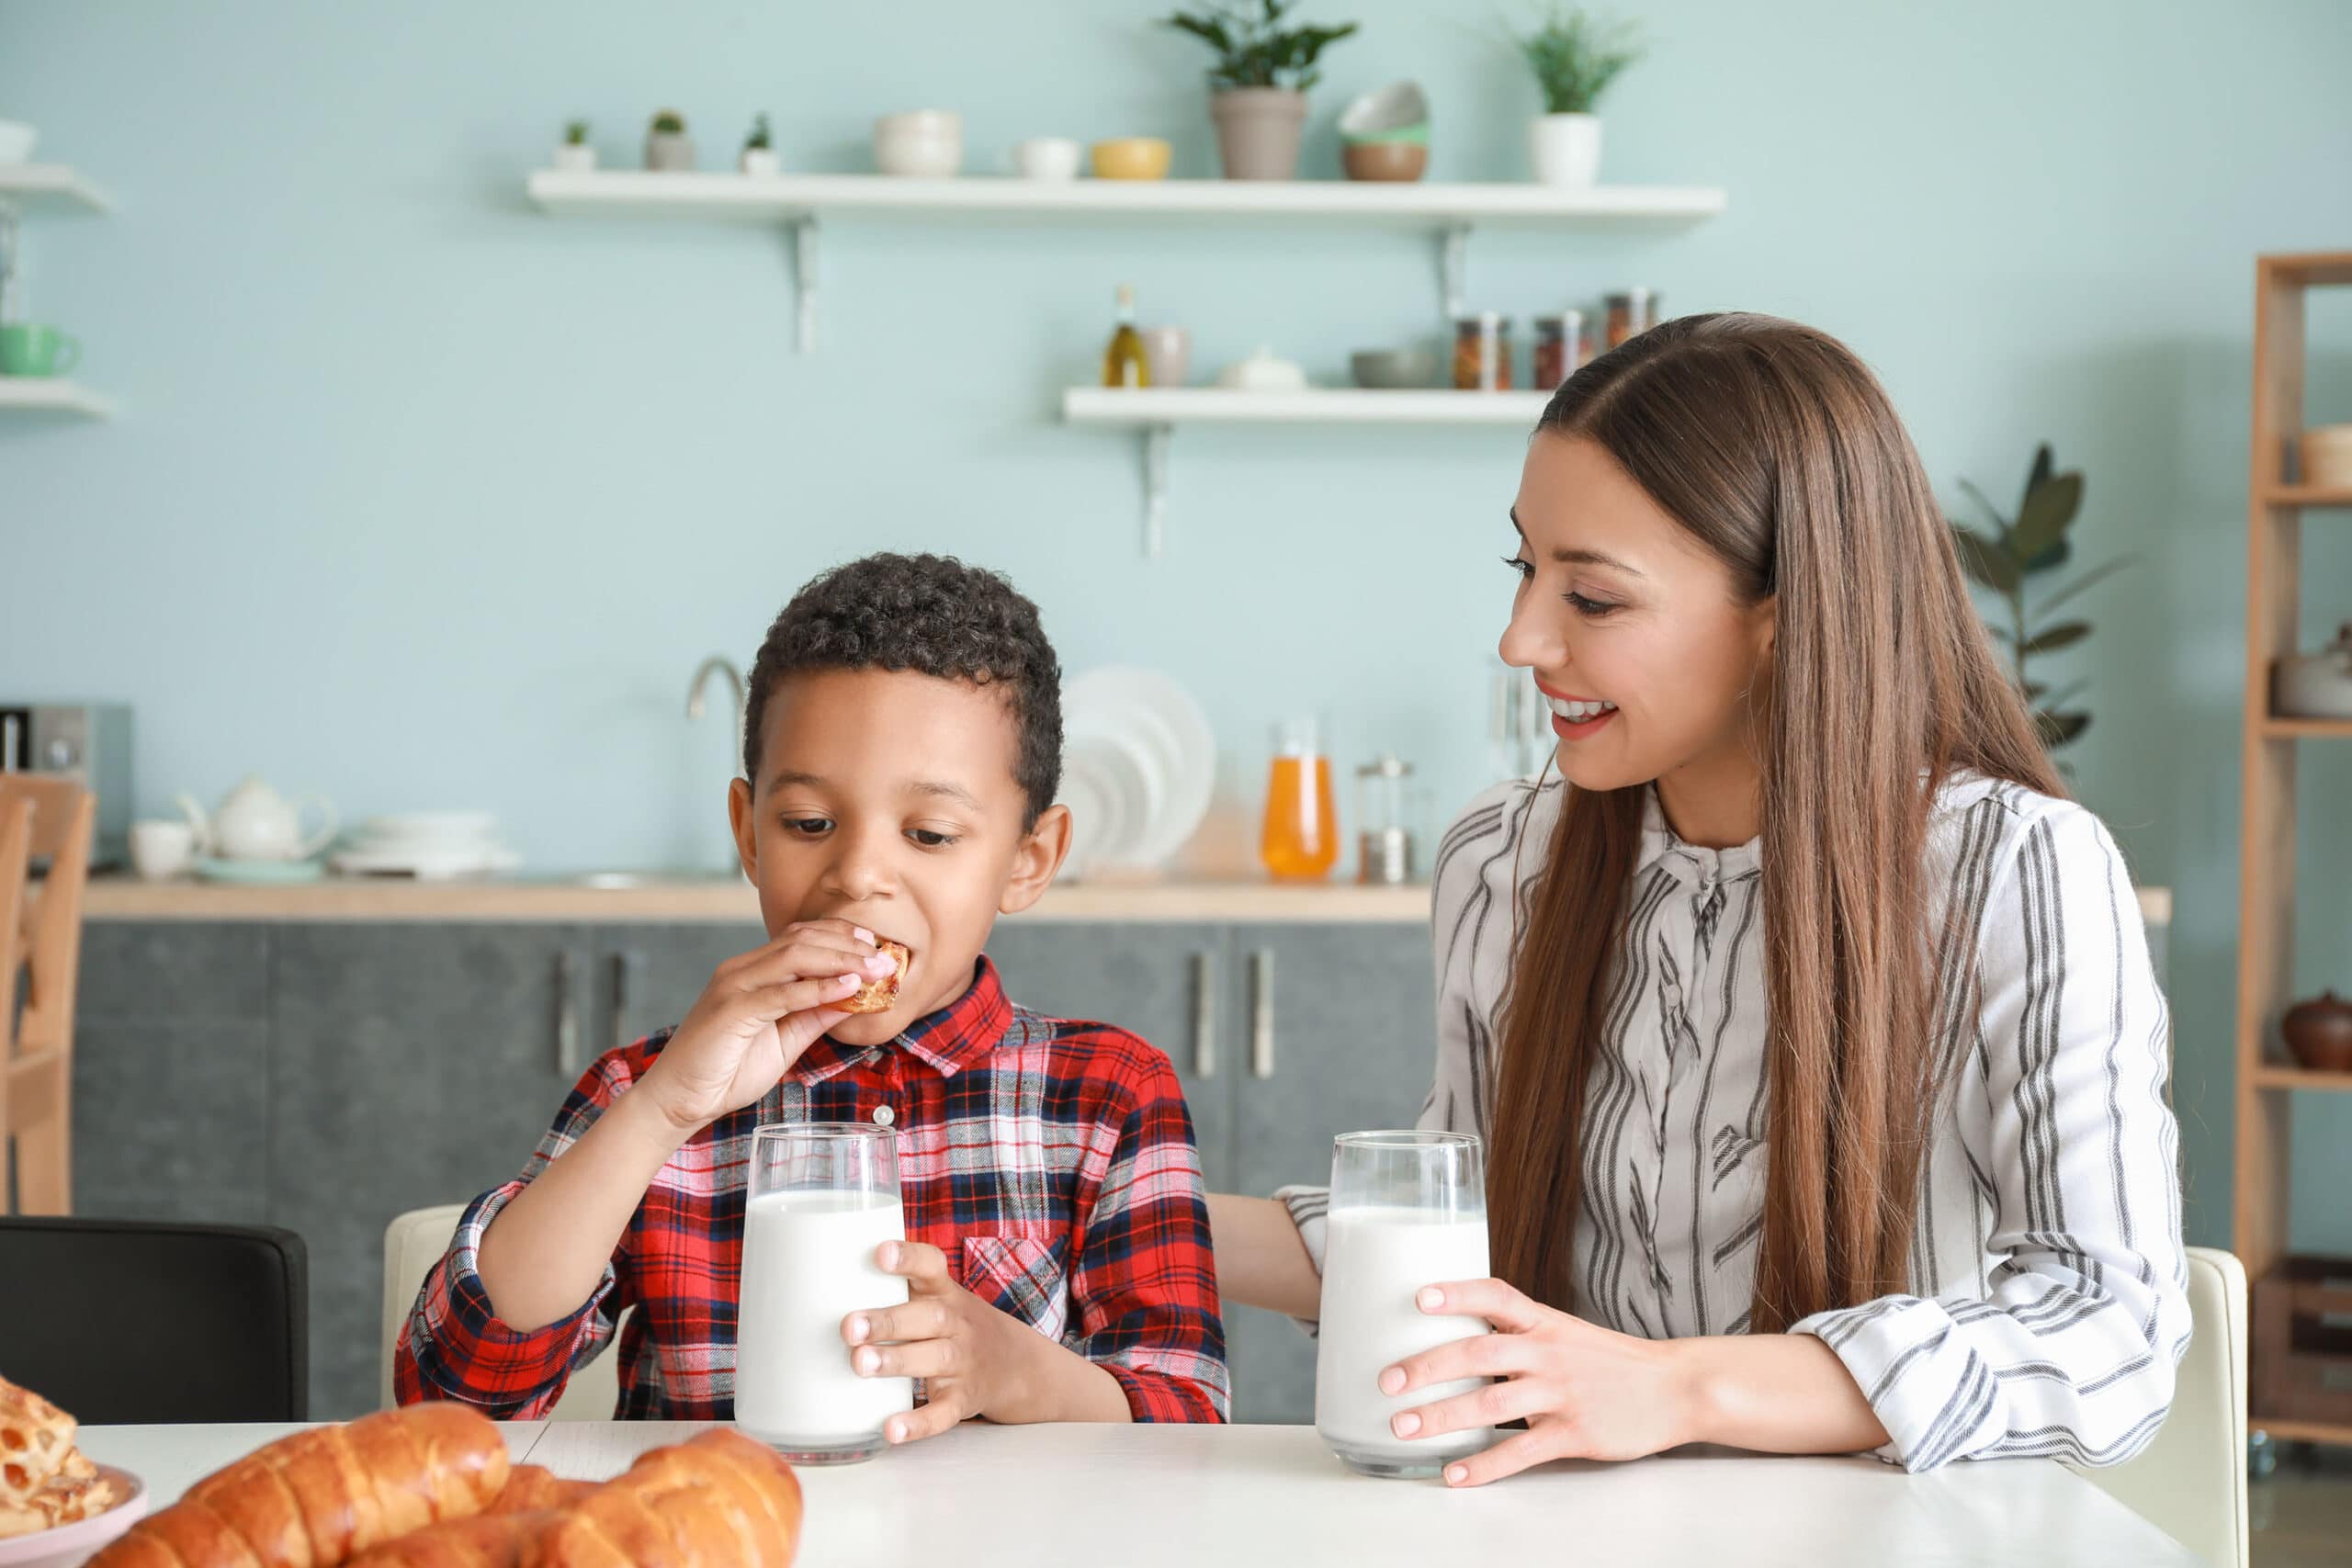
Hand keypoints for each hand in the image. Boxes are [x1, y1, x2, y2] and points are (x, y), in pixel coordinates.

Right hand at [636, 920, 897, 1135]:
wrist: (679, 1101)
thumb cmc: (726, 1072)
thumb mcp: (784, 1041)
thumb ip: (814, 1016)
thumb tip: (854, 997)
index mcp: (752, 972)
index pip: (801, 937)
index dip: (841, 937)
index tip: (876, 947)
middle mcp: (741, 970)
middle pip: (803, 940)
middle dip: (850, 946)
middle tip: (887, 958)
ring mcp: (733, 986)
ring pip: (794, 956)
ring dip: (841, 960)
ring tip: (875, 969)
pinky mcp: (730, 1009)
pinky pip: (781, 992)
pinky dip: (818, 987)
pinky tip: (847, 987)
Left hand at [842, 1241, 1049, 1443]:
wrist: (1013, 1363)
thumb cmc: (952, 1324)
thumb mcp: (936, 1298)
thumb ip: (893, 1290)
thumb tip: (817, 1283)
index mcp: (945, 1292)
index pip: (931, 1266)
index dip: (908, 1258)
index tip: (880, 1253)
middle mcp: (957, 1323)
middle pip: (928, 1317)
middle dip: (887, 1321)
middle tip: (849, 1326)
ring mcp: (963, 1362)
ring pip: (934, 1359)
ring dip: (896, 1362)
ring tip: (860, 1363)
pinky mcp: (963, 1399)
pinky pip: (943, 1413)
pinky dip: (918, 1423)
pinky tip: (891, 1429)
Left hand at [1381, 1277, 1697, 1486]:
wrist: (1676, 1388)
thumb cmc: (1613, 1362)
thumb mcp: (1567, 1332)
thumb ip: (1520, 1336)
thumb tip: (1460, 1342)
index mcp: (1545, 1322)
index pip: (1496, 1295)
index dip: (1457, 1293)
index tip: (1419, 1297)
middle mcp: (1549, 1352)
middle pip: (1479, 1351)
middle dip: (1428, 1366)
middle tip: (1388, 1382)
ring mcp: (1562, 1393)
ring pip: (1491, 1402)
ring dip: (1442, 1417)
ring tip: (1403, 1428)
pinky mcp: (1575, 1433)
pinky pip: (1520, 1450)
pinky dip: (1483, 1465)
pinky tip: (1454, 1473)